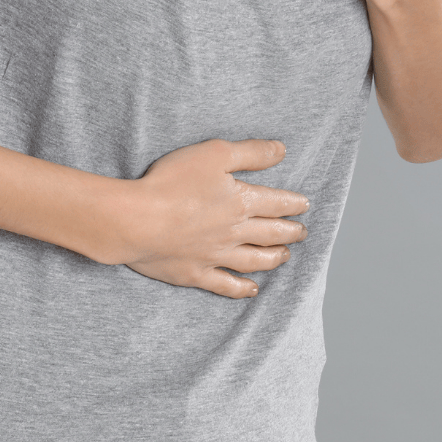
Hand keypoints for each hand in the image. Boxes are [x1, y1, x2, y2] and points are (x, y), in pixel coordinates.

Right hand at [116, 138, 310, 298]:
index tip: (305, 205)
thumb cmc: (172, 182)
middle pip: (270, 234)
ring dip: (273, 259)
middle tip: (302, 233)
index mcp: (240, 202)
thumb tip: (281, 151)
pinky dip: (241, 288)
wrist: (136, 220)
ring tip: (285, 256)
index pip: (276, 204)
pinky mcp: (194, 274)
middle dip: (289, 232)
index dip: (293, 204)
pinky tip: (252, 290)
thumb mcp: (215, 153)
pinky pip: (225, 285)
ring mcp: (215, 256)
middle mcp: (233, 232)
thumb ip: (251, 153)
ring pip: (254, 261)